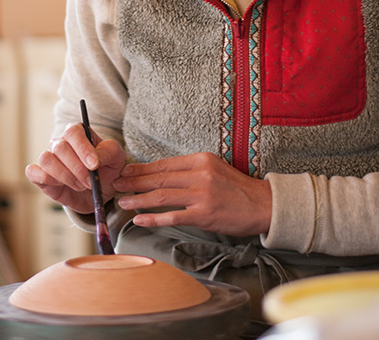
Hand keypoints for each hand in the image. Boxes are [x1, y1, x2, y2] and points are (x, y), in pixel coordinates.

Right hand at [25, 122, 125, 214]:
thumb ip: (108, 152)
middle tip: (90, 182)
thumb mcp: (116, 157)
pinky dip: (45, 179)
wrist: (100, 190)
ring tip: (79, 185)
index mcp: (78, 133)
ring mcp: (49, 158)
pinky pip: (33, 172)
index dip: (82, 149)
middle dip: (77, 169)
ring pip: (46, 159)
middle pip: (60, 147)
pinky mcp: (40, 175)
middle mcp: (61, 142)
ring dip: (65, 176)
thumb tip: (95, 159)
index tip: (95, 165)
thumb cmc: (108, 168)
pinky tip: (60, 186)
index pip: (73, 132)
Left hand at [113, 152, 271, 235]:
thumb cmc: (237, 188)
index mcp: (199, 160)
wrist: (263, 205)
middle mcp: (199, 174)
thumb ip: (190, 171)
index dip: (141, 168)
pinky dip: (153, 219)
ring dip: (138, 199)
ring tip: (122, 202)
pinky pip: (173, 216)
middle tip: (116, 184)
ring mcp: (201, 194)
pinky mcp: (204, 214)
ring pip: (161, 196)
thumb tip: (162, 175)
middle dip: (134, 181)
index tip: (125, 170)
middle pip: (158, 178)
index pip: (163, 164)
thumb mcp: (213, 169)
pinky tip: (140, 219)